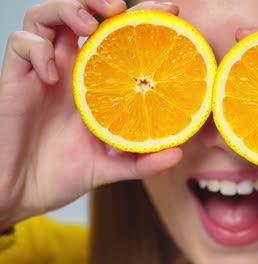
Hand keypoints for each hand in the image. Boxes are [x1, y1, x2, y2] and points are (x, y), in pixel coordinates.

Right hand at [0, 0, 182, 230]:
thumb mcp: (111, 167)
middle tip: (124, 7)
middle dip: (103, 1)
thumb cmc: (65, 173)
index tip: (171, 9)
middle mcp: (71, 69)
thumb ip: (143, 161)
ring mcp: (43, 71)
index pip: (120, 36)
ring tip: (90, 24)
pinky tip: (53, 75)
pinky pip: (20, 45)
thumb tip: (177, 154)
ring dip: (68, 9)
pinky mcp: (16, 79)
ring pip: (47, 17)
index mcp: (98, 81)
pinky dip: (37, 50)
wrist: (23, 192)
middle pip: (84, 14)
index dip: (143, 17)